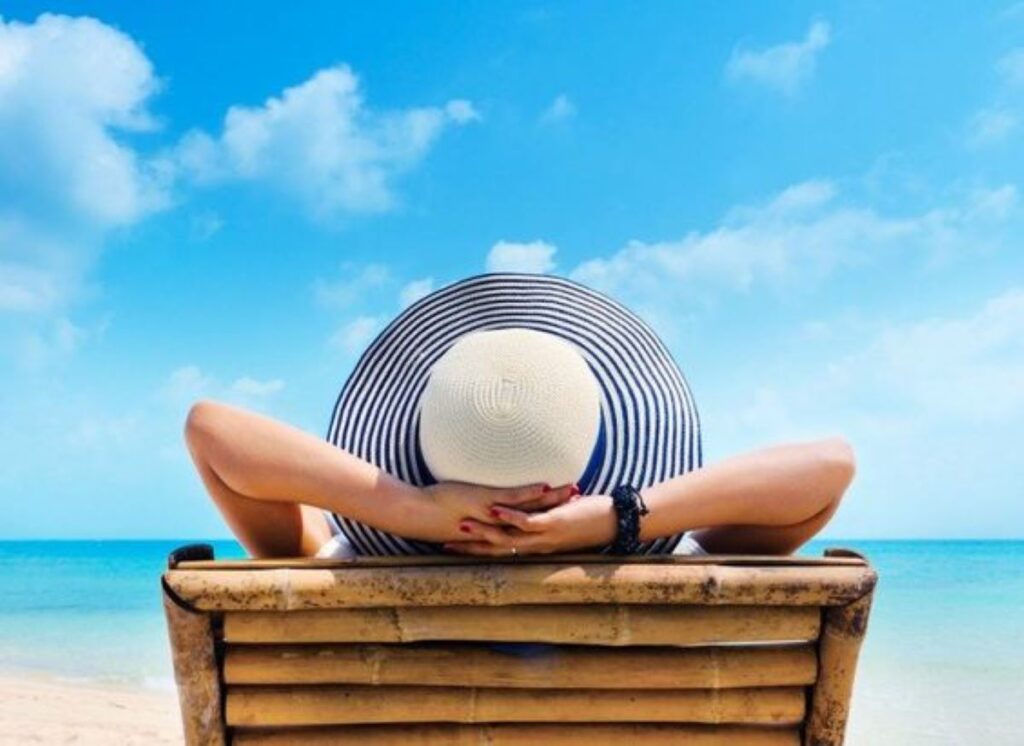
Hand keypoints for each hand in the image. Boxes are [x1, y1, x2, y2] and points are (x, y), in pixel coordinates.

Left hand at [417, 480, 578, 541]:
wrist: (418, 517)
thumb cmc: (436, 516)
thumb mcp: (463, 517)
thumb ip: (477, 515)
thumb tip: (483, 510)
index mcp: (495, 532)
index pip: (528, 527)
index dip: (549, 521)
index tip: (569, 515)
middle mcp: (499, 527)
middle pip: (536, 520)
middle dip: (559, 511)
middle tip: (581, 504)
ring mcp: (494, 515)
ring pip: (530, 510)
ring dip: (551, 501)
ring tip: (572, 492)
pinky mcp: (487, 502)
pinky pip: (513, 498)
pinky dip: (530, 492)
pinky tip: (546, 484)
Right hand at [442, 494, 615, 555]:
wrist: (615, 522)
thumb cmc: (587, 519)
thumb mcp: (558, 523)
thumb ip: (539, 520)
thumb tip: (524, 511)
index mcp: (534, 546)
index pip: (498, 551)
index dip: (473, 552)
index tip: (450, 548)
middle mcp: (535, 546)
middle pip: (496, 549)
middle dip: (470, 548)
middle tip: (443, 545)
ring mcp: (544, 536)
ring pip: (508, 538)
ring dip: (484, 532)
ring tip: (461, 527)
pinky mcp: (554, 524)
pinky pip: (528, 521)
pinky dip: (510, 516)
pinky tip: (494, 509)